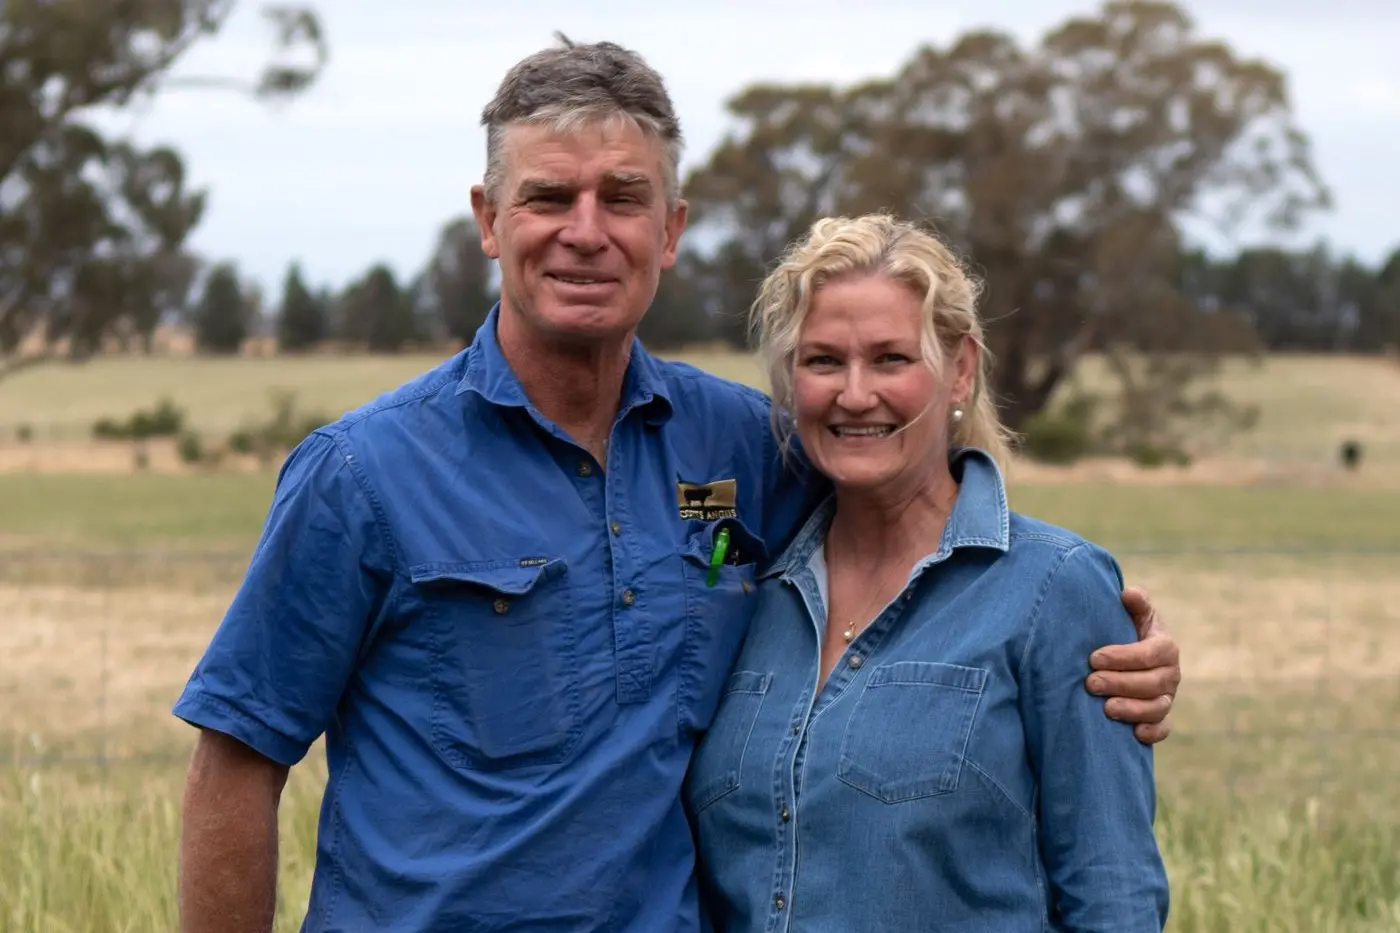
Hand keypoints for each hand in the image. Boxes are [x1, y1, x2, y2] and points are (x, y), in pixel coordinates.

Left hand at [1085, 587, 1180, 744]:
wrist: (1128, 654)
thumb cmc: (1127, 630)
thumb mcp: (1133, 613)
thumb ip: (1135, 603)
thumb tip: (1129, 593)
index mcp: (1165, 647)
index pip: (1149, 654)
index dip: (1122, 657)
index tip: (1093, 658)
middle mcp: (1170, 673)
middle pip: (1152, 683)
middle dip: (1120, 684)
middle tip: (1090, 683)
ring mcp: (1167, 697)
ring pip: (1157, 707)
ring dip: (1133, 710)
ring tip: (1106, 709)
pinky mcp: (1161, 717)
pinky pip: (1163, 729)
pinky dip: (1152, 733)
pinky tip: (1134, 734)